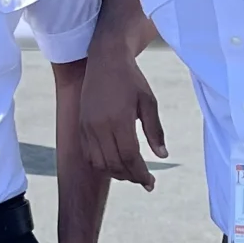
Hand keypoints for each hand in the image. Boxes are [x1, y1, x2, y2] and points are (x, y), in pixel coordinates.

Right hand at [80, 50, 166, 190]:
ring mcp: (87, 127)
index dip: (141, 174)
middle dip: (131, 177)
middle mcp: (99, 126)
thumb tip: (162, 156)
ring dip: (116, 173)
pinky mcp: (81, 126)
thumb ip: (155, 130)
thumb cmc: (131, 79)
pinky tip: (115, 164)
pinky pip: (89, 155)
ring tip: (132, 173)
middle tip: (145, 181)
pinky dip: (102, 165)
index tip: (151, 183)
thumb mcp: (149, 102)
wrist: (105, 59)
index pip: (130, 157)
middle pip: (115, 164)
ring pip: (100, 163)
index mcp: (119, 119)